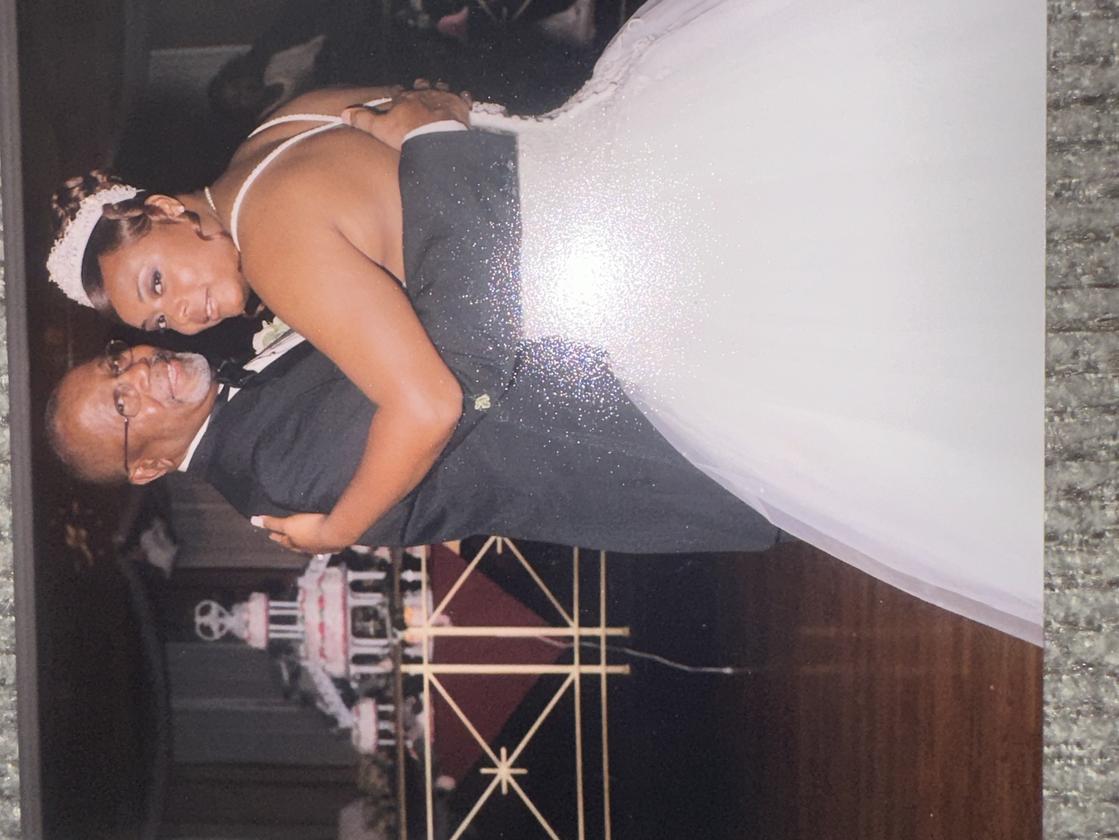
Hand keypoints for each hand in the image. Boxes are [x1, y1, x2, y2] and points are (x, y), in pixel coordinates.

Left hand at [251, 512, 352, 553]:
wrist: (336, 532)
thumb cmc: (311, 527)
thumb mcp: (288, 523)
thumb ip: (272, 522)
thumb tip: (253, 520)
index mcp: (295, 543)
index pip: (282, 540)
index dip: (276, 536)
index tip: (270, 535)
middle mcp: (306, 548)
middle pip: (295, 545)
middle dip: (289, 542)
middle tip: (285, 540)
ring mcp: (320, 548)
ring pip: (310, 547)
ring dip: (306, 545)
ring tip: (306, 543)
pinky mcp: (334, 546)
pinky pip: (326, 547)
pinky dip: (323, 547)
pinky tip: (326, 547)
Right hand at [341, 79, 471, 150]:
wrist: (436, 139)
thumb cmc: (406, 135)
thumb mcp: (379, 129)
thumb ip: (363, 120)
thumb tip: (344, 112)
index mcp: (405, 98)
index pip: (399, 93)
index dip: (398, 95)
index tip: (398, 96)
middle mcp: (423, 93)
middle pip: (421, 86)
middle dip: (421, 88)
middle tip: (420, 89)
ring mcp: (443, 97)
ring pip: (441, 88)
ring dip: (440, 90)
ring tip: (441, 92)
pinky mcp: (460, 105)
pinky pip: (463, 98)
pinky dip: (463, 98)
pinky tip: (463, 99)